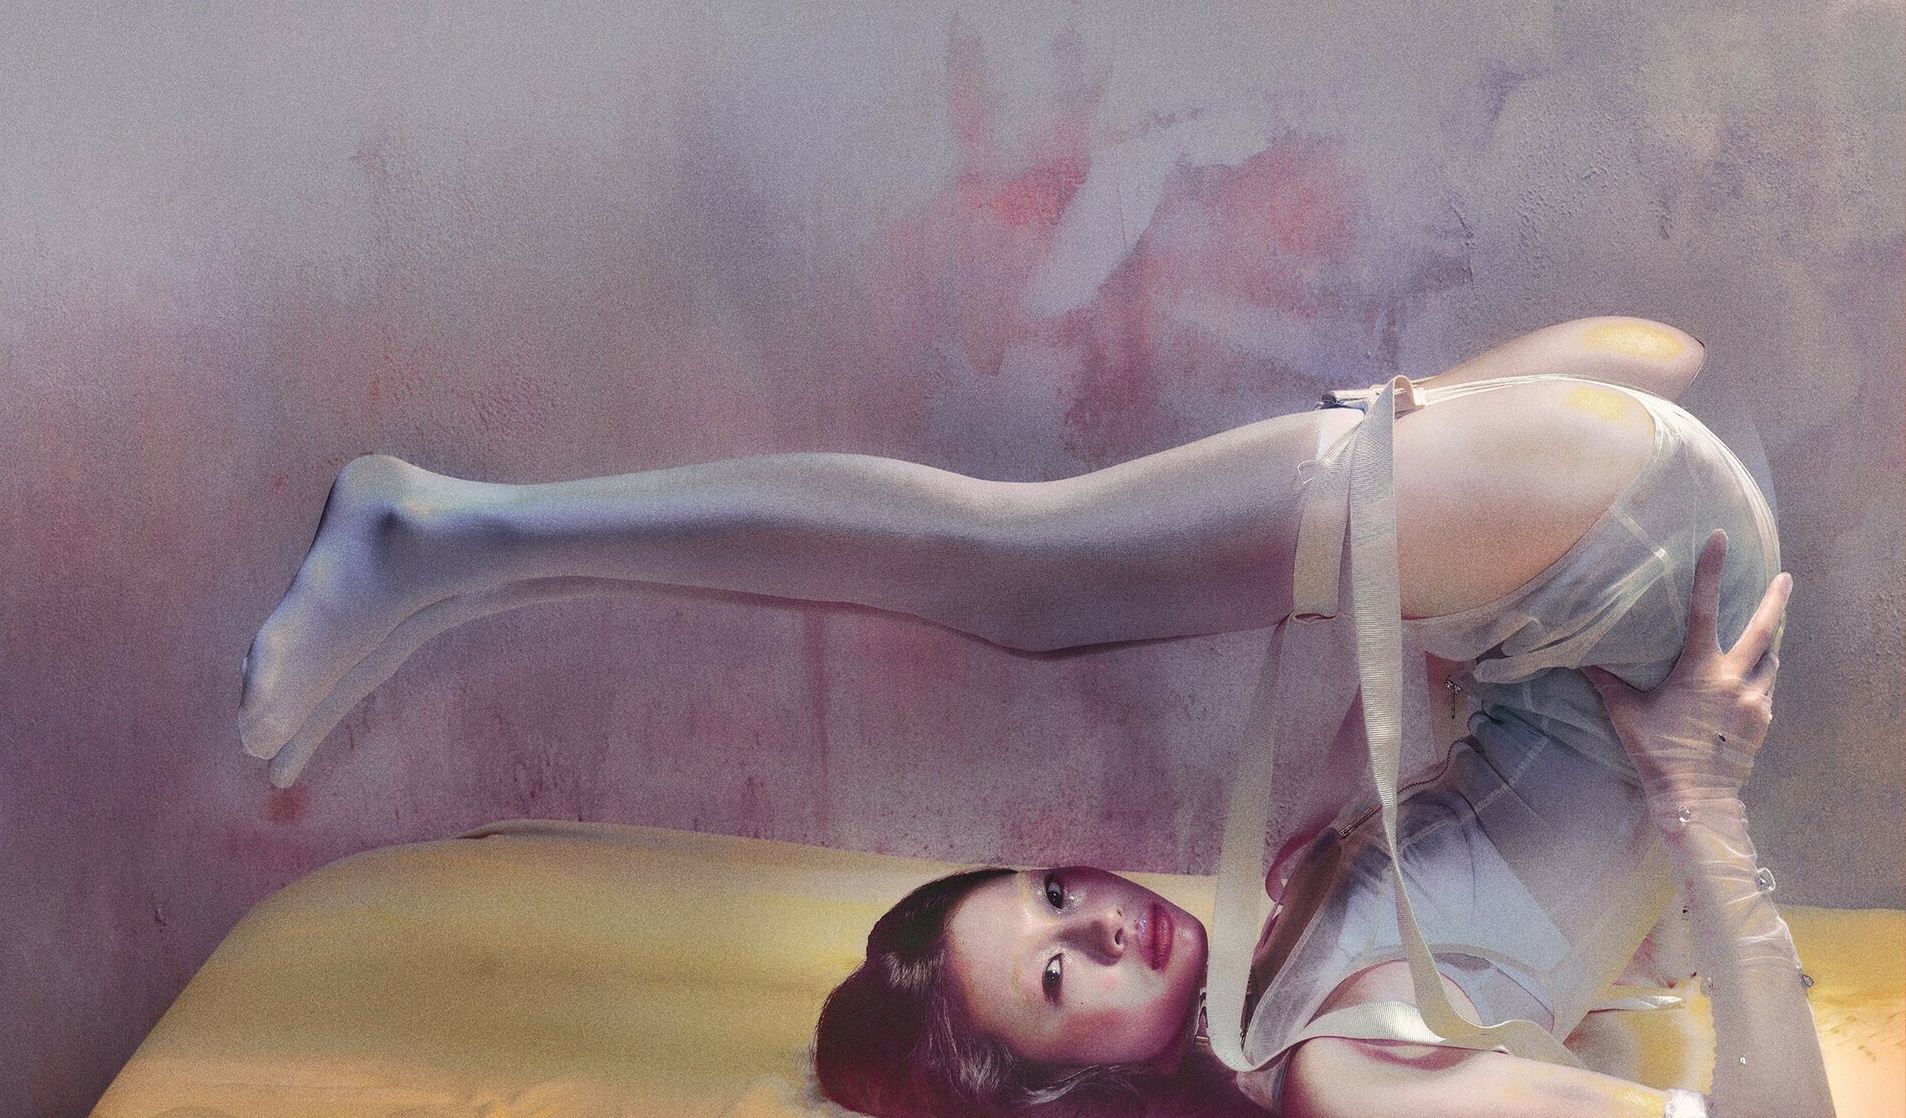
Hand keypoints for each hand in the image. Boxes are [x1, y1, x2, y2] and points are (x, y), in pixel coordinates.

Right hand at [1581, 530, 1789, 817]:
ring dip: (1764, 649)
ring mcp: (1755, 701)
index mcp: (1700, 670)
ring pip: (1769, 661)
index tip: (1720, 539)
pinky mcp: (1764, 721)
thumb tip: (1580, 660)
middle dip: (1775, 601)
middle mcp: (1735, 679)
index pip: (1704, 609)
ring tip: (1759, 642)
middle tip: (1785, 577)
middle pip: (1763, 629)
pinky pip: (1767, 689)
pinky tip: (1748, 684)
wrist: (1697, 798)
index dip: (1710, 571)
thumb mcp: (1627, 714)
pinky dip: (1759, 680)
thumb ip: (1608, 683)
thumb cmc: (1657, 752)